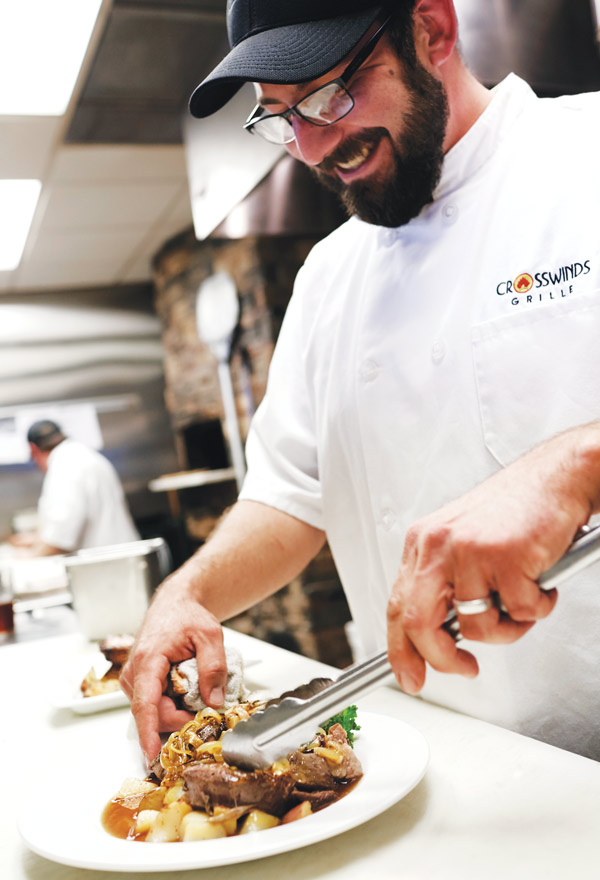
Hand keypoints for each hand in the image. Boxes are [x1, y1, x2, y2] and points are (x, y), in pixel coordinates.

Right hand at [120, 575, 227, 764]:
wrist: (175, 604)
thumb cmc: (187, 616)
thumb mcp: (210, 634)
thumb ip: (214, 667)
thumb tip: (214, 702)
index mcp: (148, 660)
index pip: (146, 704)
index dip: (149, 732)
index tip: (152, 754)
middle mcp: (135, 674)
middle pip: (155, 714)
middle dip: (181, 720)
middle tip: (209, 712)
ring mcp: (135, 681)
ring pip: (156, 712)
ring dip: (179, 712)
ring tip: (199, 695)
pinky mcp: (140, 685)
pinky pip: (156, 705)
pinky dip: (174, 705)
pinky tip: (188, 693)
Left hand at [386, 429, 596, 693]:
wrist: (557, 476)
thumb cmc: (517, 509)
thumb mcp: (463, 541)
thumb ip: (447, 582)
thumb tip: (443, 633)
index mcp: (423, 542)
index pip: (397, 606)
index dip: (401, 650)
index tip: (411, 675)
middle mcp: (438, 545)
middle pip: (419, 624)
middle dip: (441, 659)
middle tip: (465, 668)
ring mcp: (469, 551)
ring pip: (478, 626)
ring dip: (508, 629)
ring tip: (524, 601)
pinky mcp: (505, 557)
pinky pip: (520, 612)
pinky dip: (538, 607)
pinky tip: (542, 581)